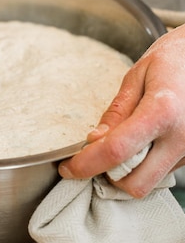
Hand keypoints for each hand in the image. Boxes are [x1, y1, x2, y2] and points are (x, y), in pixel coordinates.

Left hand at [58, 24, 184, 196]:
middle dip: (108, 177)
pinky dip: (145, 166)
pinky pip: (162, 172)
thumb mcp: (137, 76)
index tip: (68, 167)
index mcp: (162, 111)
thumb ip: (116, 111)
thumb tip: (94, 140)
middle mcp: (180, 137)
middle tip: (93, 158)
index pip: (116, 151)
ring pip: (149, 182)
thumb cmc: (173, 59)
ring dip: (128, 173)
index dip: (86, 164)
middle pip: (134, 183)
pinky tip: (141, 143)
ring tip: (119, 146)